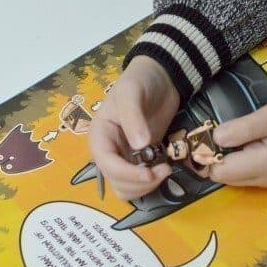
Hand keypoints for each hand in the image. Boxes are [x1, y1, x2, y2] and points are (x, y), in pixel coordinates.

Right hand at [88, 56, 178, 199]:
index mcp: (100, 136)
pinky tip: (166, 166)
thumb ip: (133, 118)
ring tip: (166, 169)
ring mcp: (126, 157)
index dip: (127, 174)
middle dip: (140, 183)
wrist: (160, 77)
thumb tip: (140, 145)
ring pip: (128, 188)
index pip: (107, 164)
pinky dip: (153, 181)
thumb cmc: (140, 81)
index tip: (150, 174)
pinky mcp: (142, 159)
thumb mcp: (132, 93)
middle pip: (117, 182)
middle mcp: (109, 151)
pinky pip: (142, 181)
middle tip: (164, 169)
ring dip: (146, 186)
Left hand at [209, 88, 266, 187]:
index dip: (208, 153)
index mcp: (266, 164)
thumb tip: (216, 138)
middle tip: (220, 127)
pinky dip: (237, 157)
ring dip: (225, 156)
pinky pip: (243, 171)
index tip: (208, 130)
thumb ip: (245, 127)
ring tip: (233, 130)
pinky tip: (244, 137)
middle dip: (214, 156)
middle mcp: (266, 179)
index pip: (220, 171)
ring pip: (231, 175)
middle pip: (223, 176)